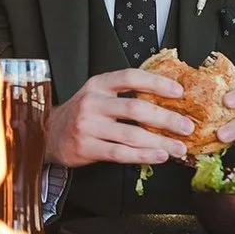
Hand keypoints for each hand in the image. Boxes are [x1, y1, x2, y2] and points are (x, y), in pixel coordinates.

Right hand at [45, 69, 192, 167]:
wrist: (48, 134)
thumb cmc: (80, 114)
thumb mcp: (97, 95)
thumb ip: (124, 95)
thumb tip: (165, 100)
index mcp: (98, 85)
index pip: (131, 77)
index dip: (157, 83)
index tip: (179, 91)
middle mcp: (92, 103)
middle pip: (136, 108)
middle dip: (166, 118)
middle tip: (186, 127)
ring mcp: (88, 126)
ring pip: (131, 134)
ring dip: (160, 142)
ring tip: (178, 147)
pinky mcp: (86, 147)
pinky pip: (121, 153)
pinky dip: (143, 156)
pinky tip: (159, 156)